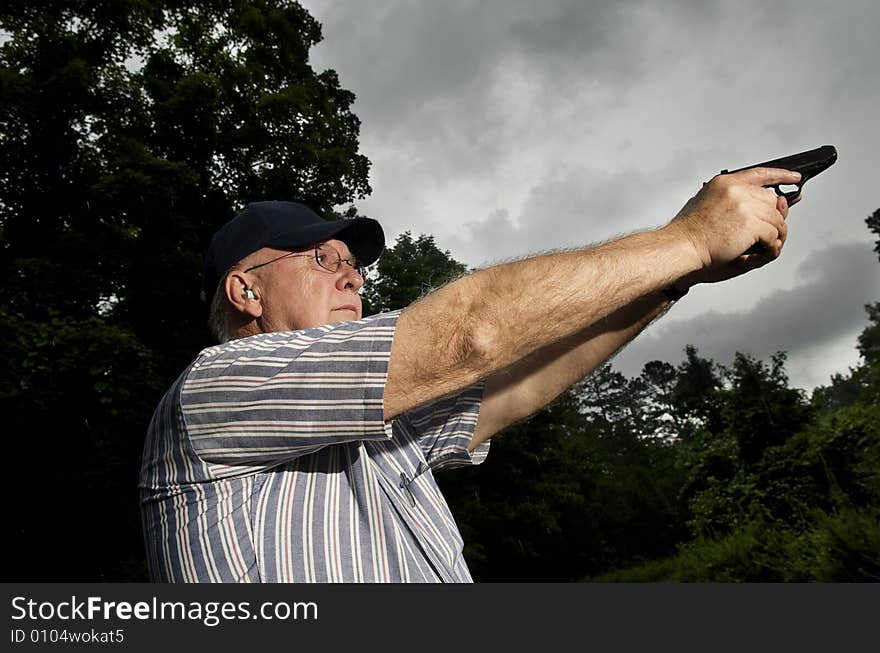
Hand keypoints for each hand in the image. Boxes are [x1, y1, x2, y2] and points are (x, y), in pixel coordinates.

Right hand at [665, 167, 800, 285]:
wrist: (681, 247)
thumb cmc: (689, 233)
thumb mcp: (706, 203)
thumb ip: (734, 200)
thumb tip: (764, 203)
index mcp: (725, 183)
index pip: (760, 174)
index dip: (781, 175)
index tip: (794, 177)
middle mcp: (736, 190)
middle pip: (772, 200)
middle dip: (773, 217)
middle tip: (767, 232)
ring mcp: (745, 206)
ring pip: (776, 218)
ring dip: (773, 233)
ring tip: (763, 243)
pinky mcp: (751, 224)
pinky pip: (773, 234)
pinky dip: (770, 243)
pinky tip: (758, 247)